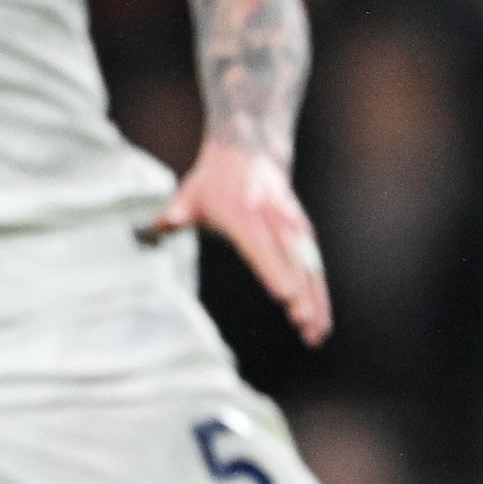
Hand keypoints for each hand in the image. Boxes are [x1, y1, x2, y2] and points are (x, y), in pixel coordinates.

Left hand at [143, 138, 332, 345]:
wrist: (250, 150)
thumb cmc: (214, 181)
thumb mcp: (190, 193)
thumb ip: (177, 212)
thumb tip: (161, 223)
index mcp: (244, 214)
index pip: (261, 246)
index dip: (274, 270)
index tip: (286, 295)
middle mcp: (274, 221)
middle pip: (292, 262)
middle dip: (302, 295)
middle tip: (304, 324)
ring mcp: (293, 227)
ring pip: (310, 268)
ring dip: (316, 301)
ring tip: (317, 333)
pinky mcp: (303, 235)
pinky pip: (315, 267)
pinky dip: (320, 294)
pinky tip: (321, 320)